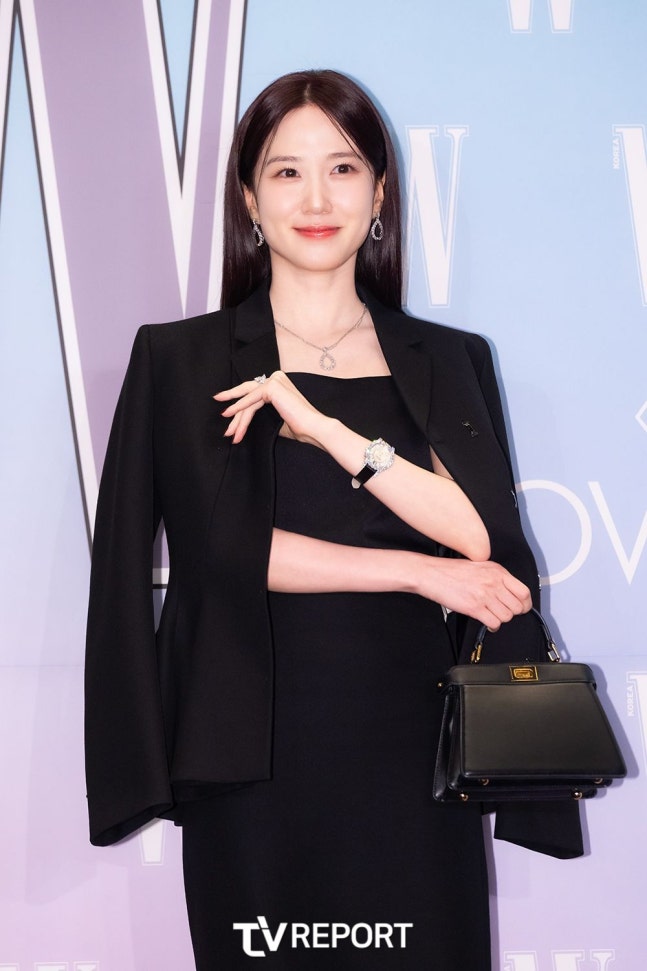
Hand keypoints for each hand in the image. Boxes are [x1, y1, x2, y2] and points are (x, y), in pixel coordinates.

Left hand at [213, 371, 332, 445]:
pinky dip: (240, 409)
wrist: (313, 428)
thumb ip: (263, 413)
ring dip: (238, 417)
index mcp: (279, 383)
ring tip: (230, 431)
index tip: (228, 413)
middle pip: (248, 393)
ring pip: (249, 400)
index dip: (240, 403)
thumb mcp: (276, 418)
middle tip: (221, 412)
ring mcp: (274, 380)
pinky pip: (251, 400)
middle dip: (232, 403)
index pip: (255, 393)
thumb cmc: (300, 427)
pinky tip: (230, 416)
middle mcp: (277, 378)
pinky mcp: (272, 387)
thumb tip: (245, 419)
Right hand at [415, 556, 531, 629]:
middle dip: (512, 613)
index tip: (522, 608)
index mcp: (497, 571)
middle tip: (503, 612)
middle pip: (517, 607)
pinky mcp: (475, 607)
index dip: (525, 604)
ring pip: (507, 616)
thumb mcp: (479, 566)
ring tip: (492, 616)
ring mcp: (485, 595)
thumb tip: (509, 592)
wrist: (432, 574)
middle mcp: (493, 582)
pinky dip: (492, 627)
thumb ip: (496, 577)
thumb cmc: (451, 571)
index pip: (524, 592)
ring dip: (500, 620)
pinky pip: (494, 623)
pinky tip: (487, 623)